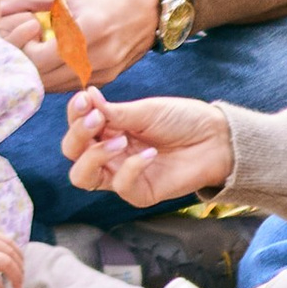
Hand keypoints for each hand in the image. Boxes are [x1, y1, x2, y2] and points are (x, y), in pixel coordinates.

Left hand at [3, 0, 160, 91]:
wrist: (153, 6)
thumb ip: (29, 0)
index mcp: (85, 32)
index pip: (37, 59)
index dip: (20, 49)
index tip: (23, 30)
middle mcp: (95, 59)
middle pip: (42, 78)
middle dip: (24, 63)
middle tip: (23, 42)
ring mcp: (102, 74)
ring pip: (53, 87)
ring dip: (38, 73)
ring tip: (37, 48)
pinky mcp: (105, 80)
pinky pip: (68, 86)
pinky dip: (54, 76)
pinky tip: (54, 56)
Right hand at [61, 84, 232, 204]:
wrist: (214, 138)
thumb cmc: (182, 119)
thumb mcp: (146, 111)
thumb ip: (114, 111)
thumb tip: (87, 95)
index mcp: (109, 129)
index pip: (76, 127)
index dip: (74, 115)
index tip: (85, 100)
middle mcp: (110, 153)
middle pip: (72, 154)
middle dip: (78, 136)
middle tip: (97, 119)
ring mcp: (122, 174)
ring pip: (83, 177)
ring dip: (94, 155)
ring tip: (119, 139)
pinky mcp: (140, 192)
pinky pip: (121, 186)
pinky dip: (131, 168)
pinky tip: (150, 154)